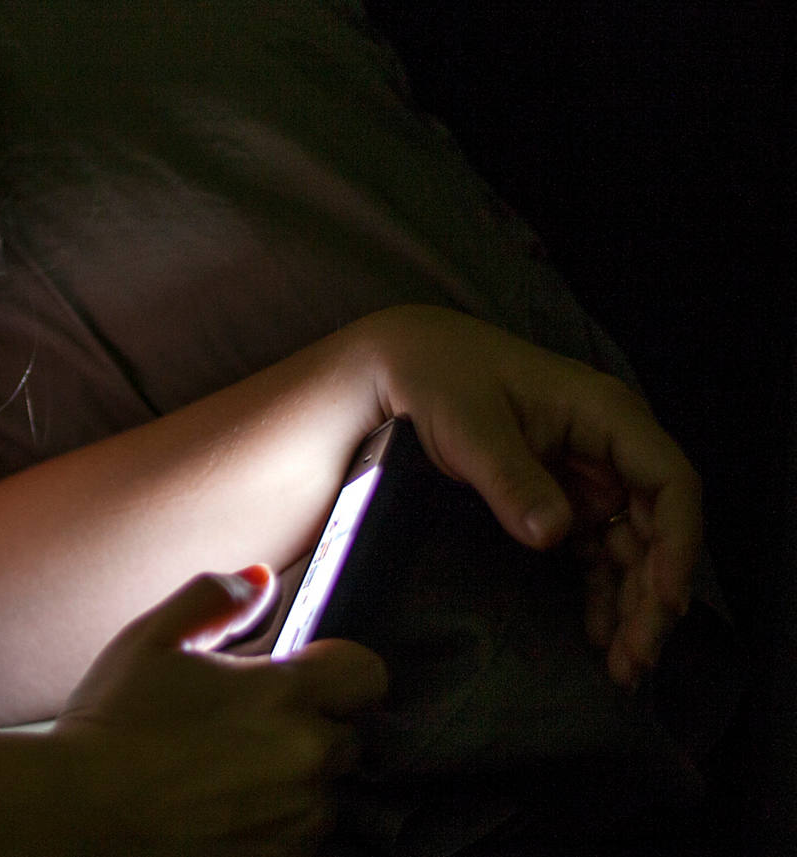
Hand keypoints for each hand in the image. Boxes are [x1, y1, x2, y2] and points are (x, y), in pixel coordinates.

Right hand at [52, 567, 387, 854]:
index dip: (337, 669)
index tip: (301, 675)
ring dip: (295, 778)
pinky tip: (224, 807)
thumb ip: (215, 598)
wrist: (77, 812)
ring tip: (227, 772)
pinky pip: (301, 836)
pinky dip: (276, 822)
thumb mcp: (152, 638)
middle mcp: (305, 757)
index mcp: (283, 694)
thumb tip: (260, 578)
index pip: (368, 674)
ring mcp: (296, 817)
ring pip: (325, 790)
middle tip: (245, 726)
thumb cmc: (112, 722)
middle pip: (348, 734)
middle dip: (310, 725)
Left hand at [353, 306, 701, 687]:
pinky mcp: (561, 498)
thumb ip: (511, 477)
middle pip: (656, 527)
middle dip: (653, 594)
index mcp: (605, 415)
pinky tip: (598, 636)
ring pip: (630, 548)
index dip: (677, 544)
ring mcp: (587, 476)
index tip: (664, 600)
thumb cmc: (440, 379)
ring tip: (623, 666)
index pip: (669, 482)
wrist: (403, 365)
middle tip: (636, 658)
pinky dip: (601, 592)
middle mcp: (608, 448)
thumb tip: (553, 534)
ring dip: (631, 605)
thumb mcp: (470, 424)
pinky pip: (594, 552)